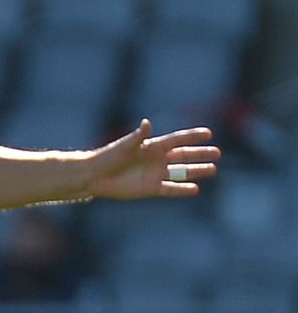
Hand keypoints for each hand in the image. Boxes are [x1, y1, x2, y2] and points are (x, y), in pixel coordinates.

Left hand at [86, 120, 217, 200]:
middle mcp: (157, 160)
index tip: (208, 133)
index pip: (177, 140)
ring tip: (212, 169)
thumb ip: (139, 136)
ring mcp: (155, 174)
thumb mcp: (125, 146)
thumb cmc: (108, 157)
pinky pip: (170, 189)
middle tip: (217, 153)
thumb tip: (147, 123)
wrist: (95, 176)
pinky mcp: (150, 189)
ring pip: (181, 172)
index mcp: (152, 146)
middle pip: (184, 156)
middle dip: (200, 154)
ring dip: (196, 171)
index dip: (192, 137)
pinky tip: (196, 189)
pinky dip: (182, 189)